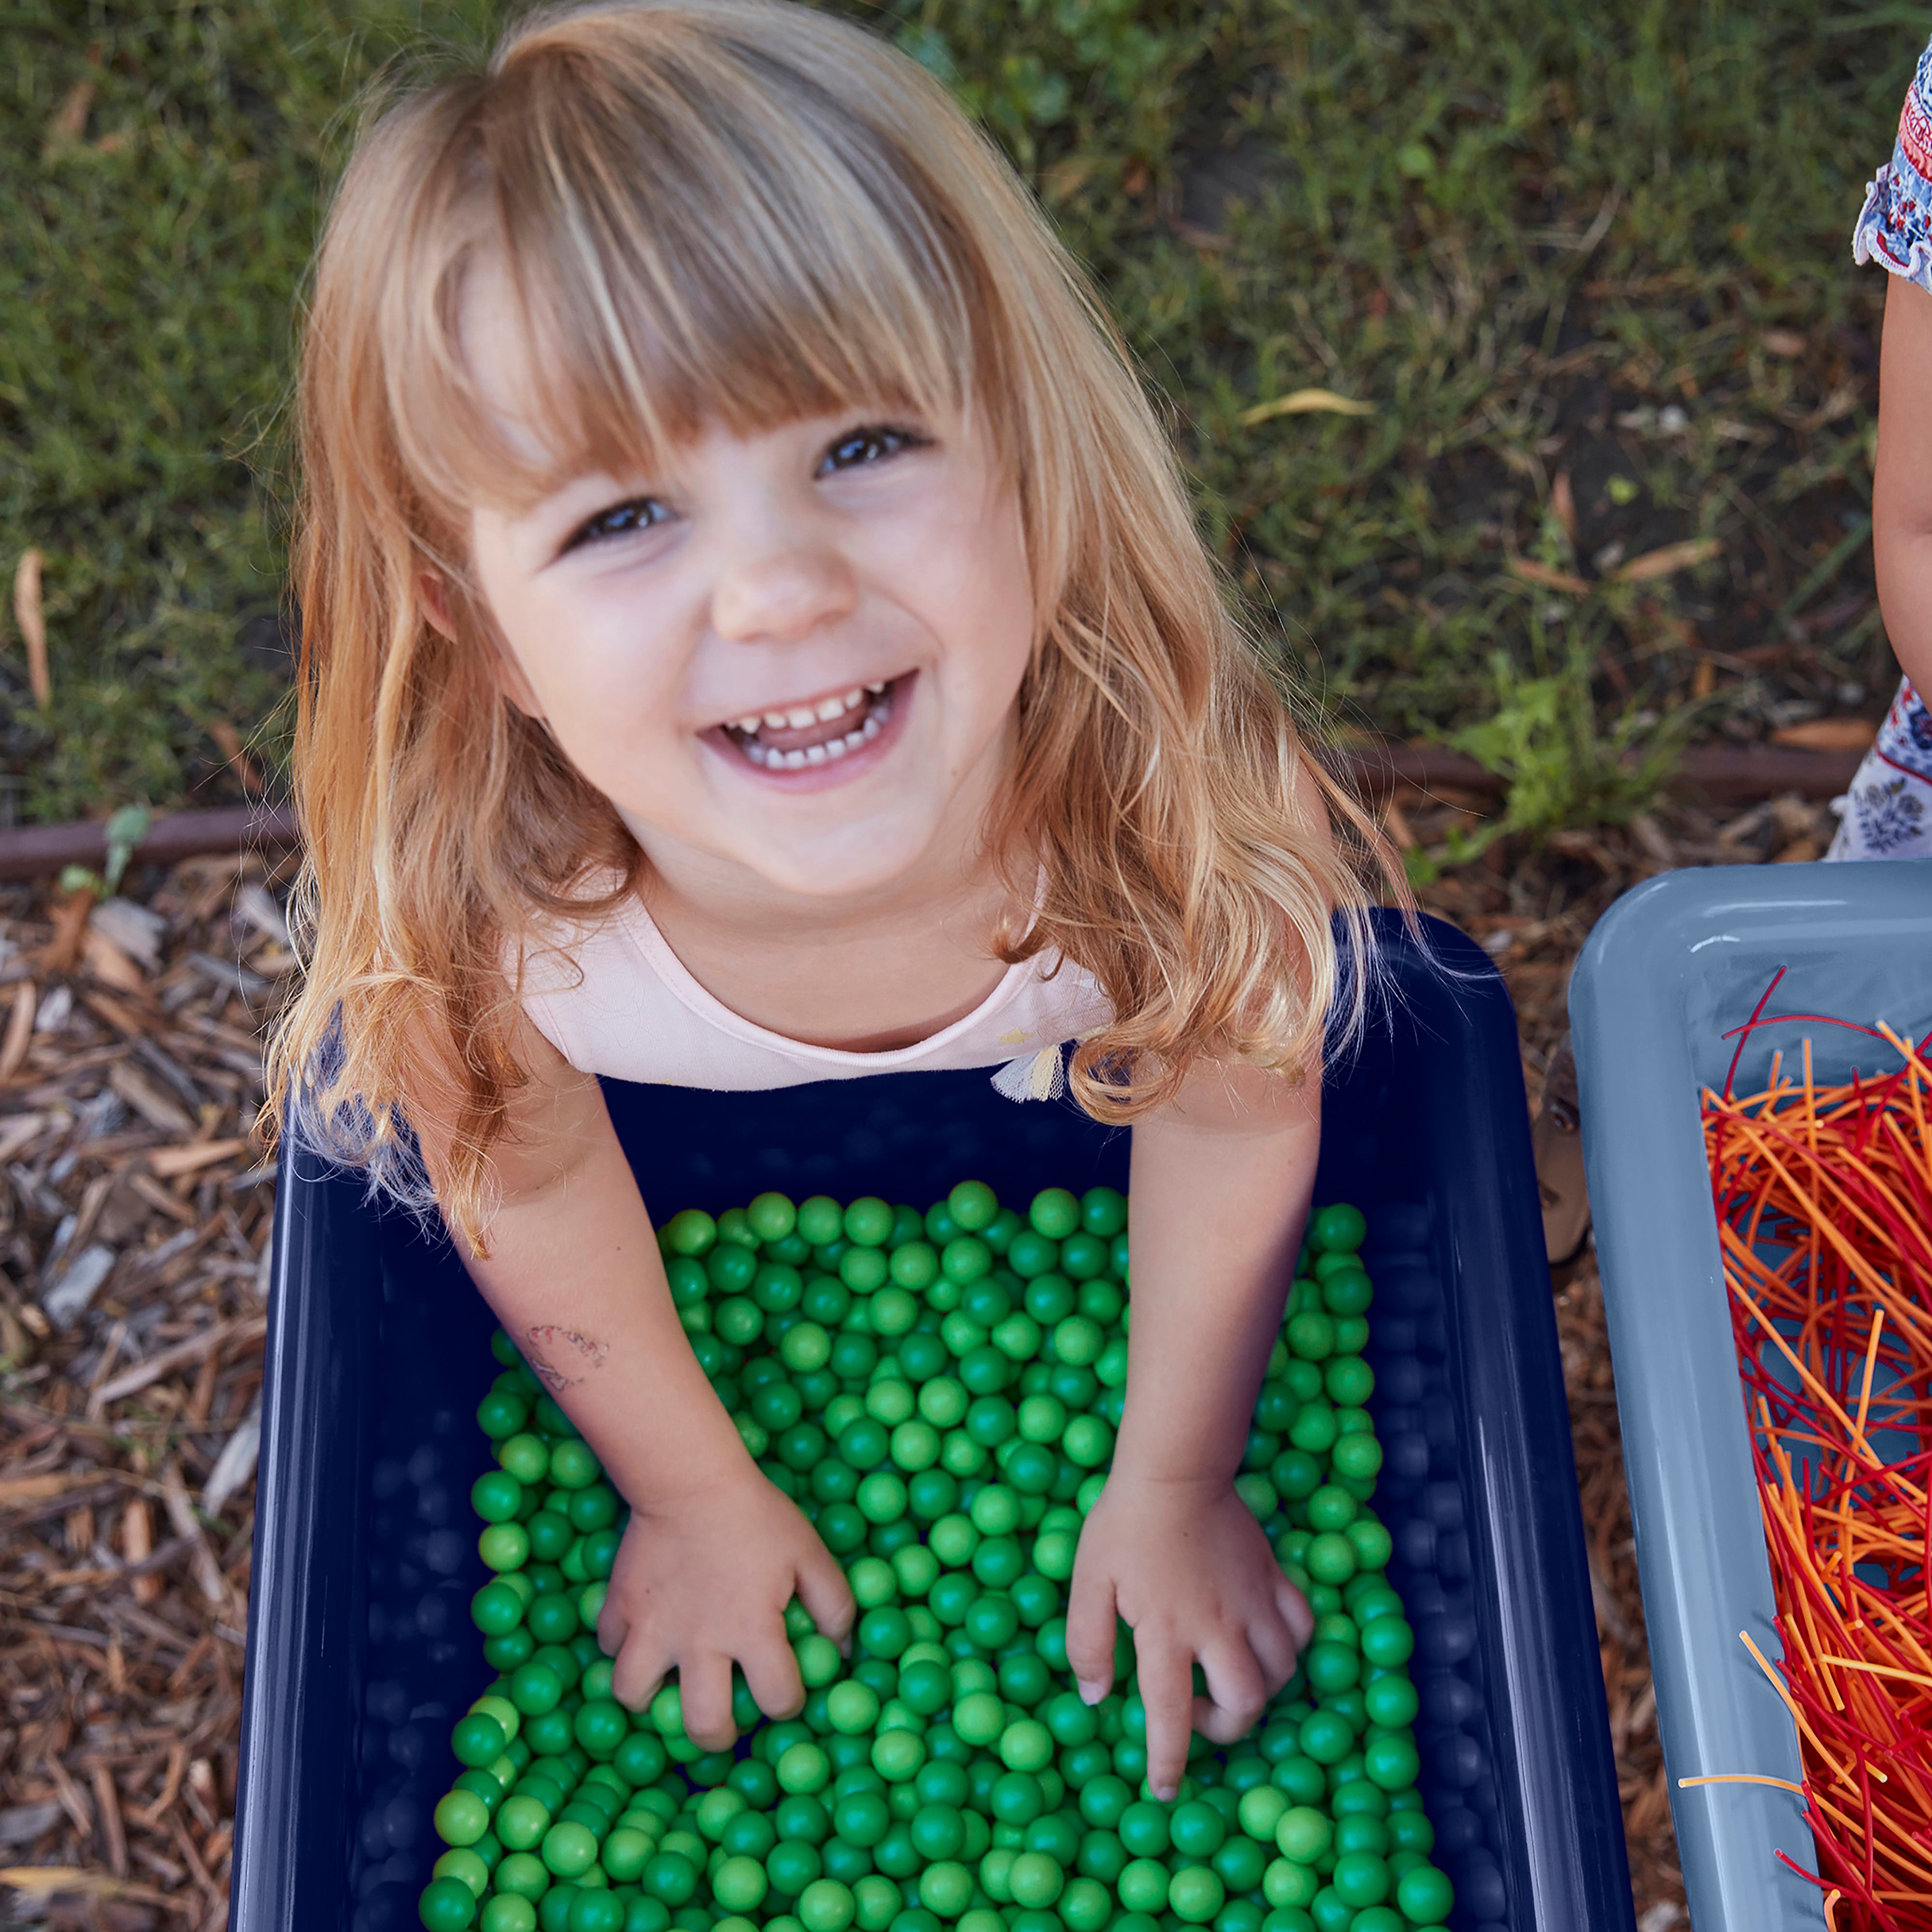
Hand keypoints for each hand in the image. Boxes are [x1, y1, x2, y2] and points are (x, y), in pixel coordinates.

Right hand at [597, 1464, 853, 1750]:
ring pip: (634, 1695)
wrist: (690, 1477)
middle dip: (718, 1735)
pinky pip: (609, 1646)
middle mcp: (700, 1642)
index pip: (778, 1698)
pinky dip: (622, 1646)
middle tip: (723, 1718)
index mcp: (753, 1630)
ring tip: (669, 1682)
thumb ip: (835, 1605)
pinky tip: (644, 1631)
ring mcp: (652, 1628)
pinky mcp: (618, 1607)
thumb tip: (845, 1651)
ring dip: (651, 1697)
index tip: (784, 1690)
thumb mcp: (810, 1552)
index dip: (789, 1702)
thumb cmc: (756, 1515)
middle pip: (704, 1725)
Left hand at [1065, 1474, 1312, 1799]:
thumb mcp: (1087, 1581)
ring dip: (1258, 1690)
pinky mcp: (1274, 1577)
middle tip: (1198, 1713)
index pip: (1171, 1715)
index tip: (1165, 1789)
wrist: (1175, 1470)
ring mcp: (1253, 1602)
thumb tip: (1095, 1697)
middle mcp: (1217, 1626)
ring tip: (1227, 1676)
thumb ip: (1087, 1643)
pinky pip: (1301, 1628)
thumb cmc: (1124, 1525)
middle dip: (1224, 1728)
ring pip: (1281, 1672)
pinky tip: (1264, 1641)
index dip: (1168, 1761)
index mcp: (1166, 1631)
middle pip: (1245, 1705)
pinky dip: (1290, 1646)